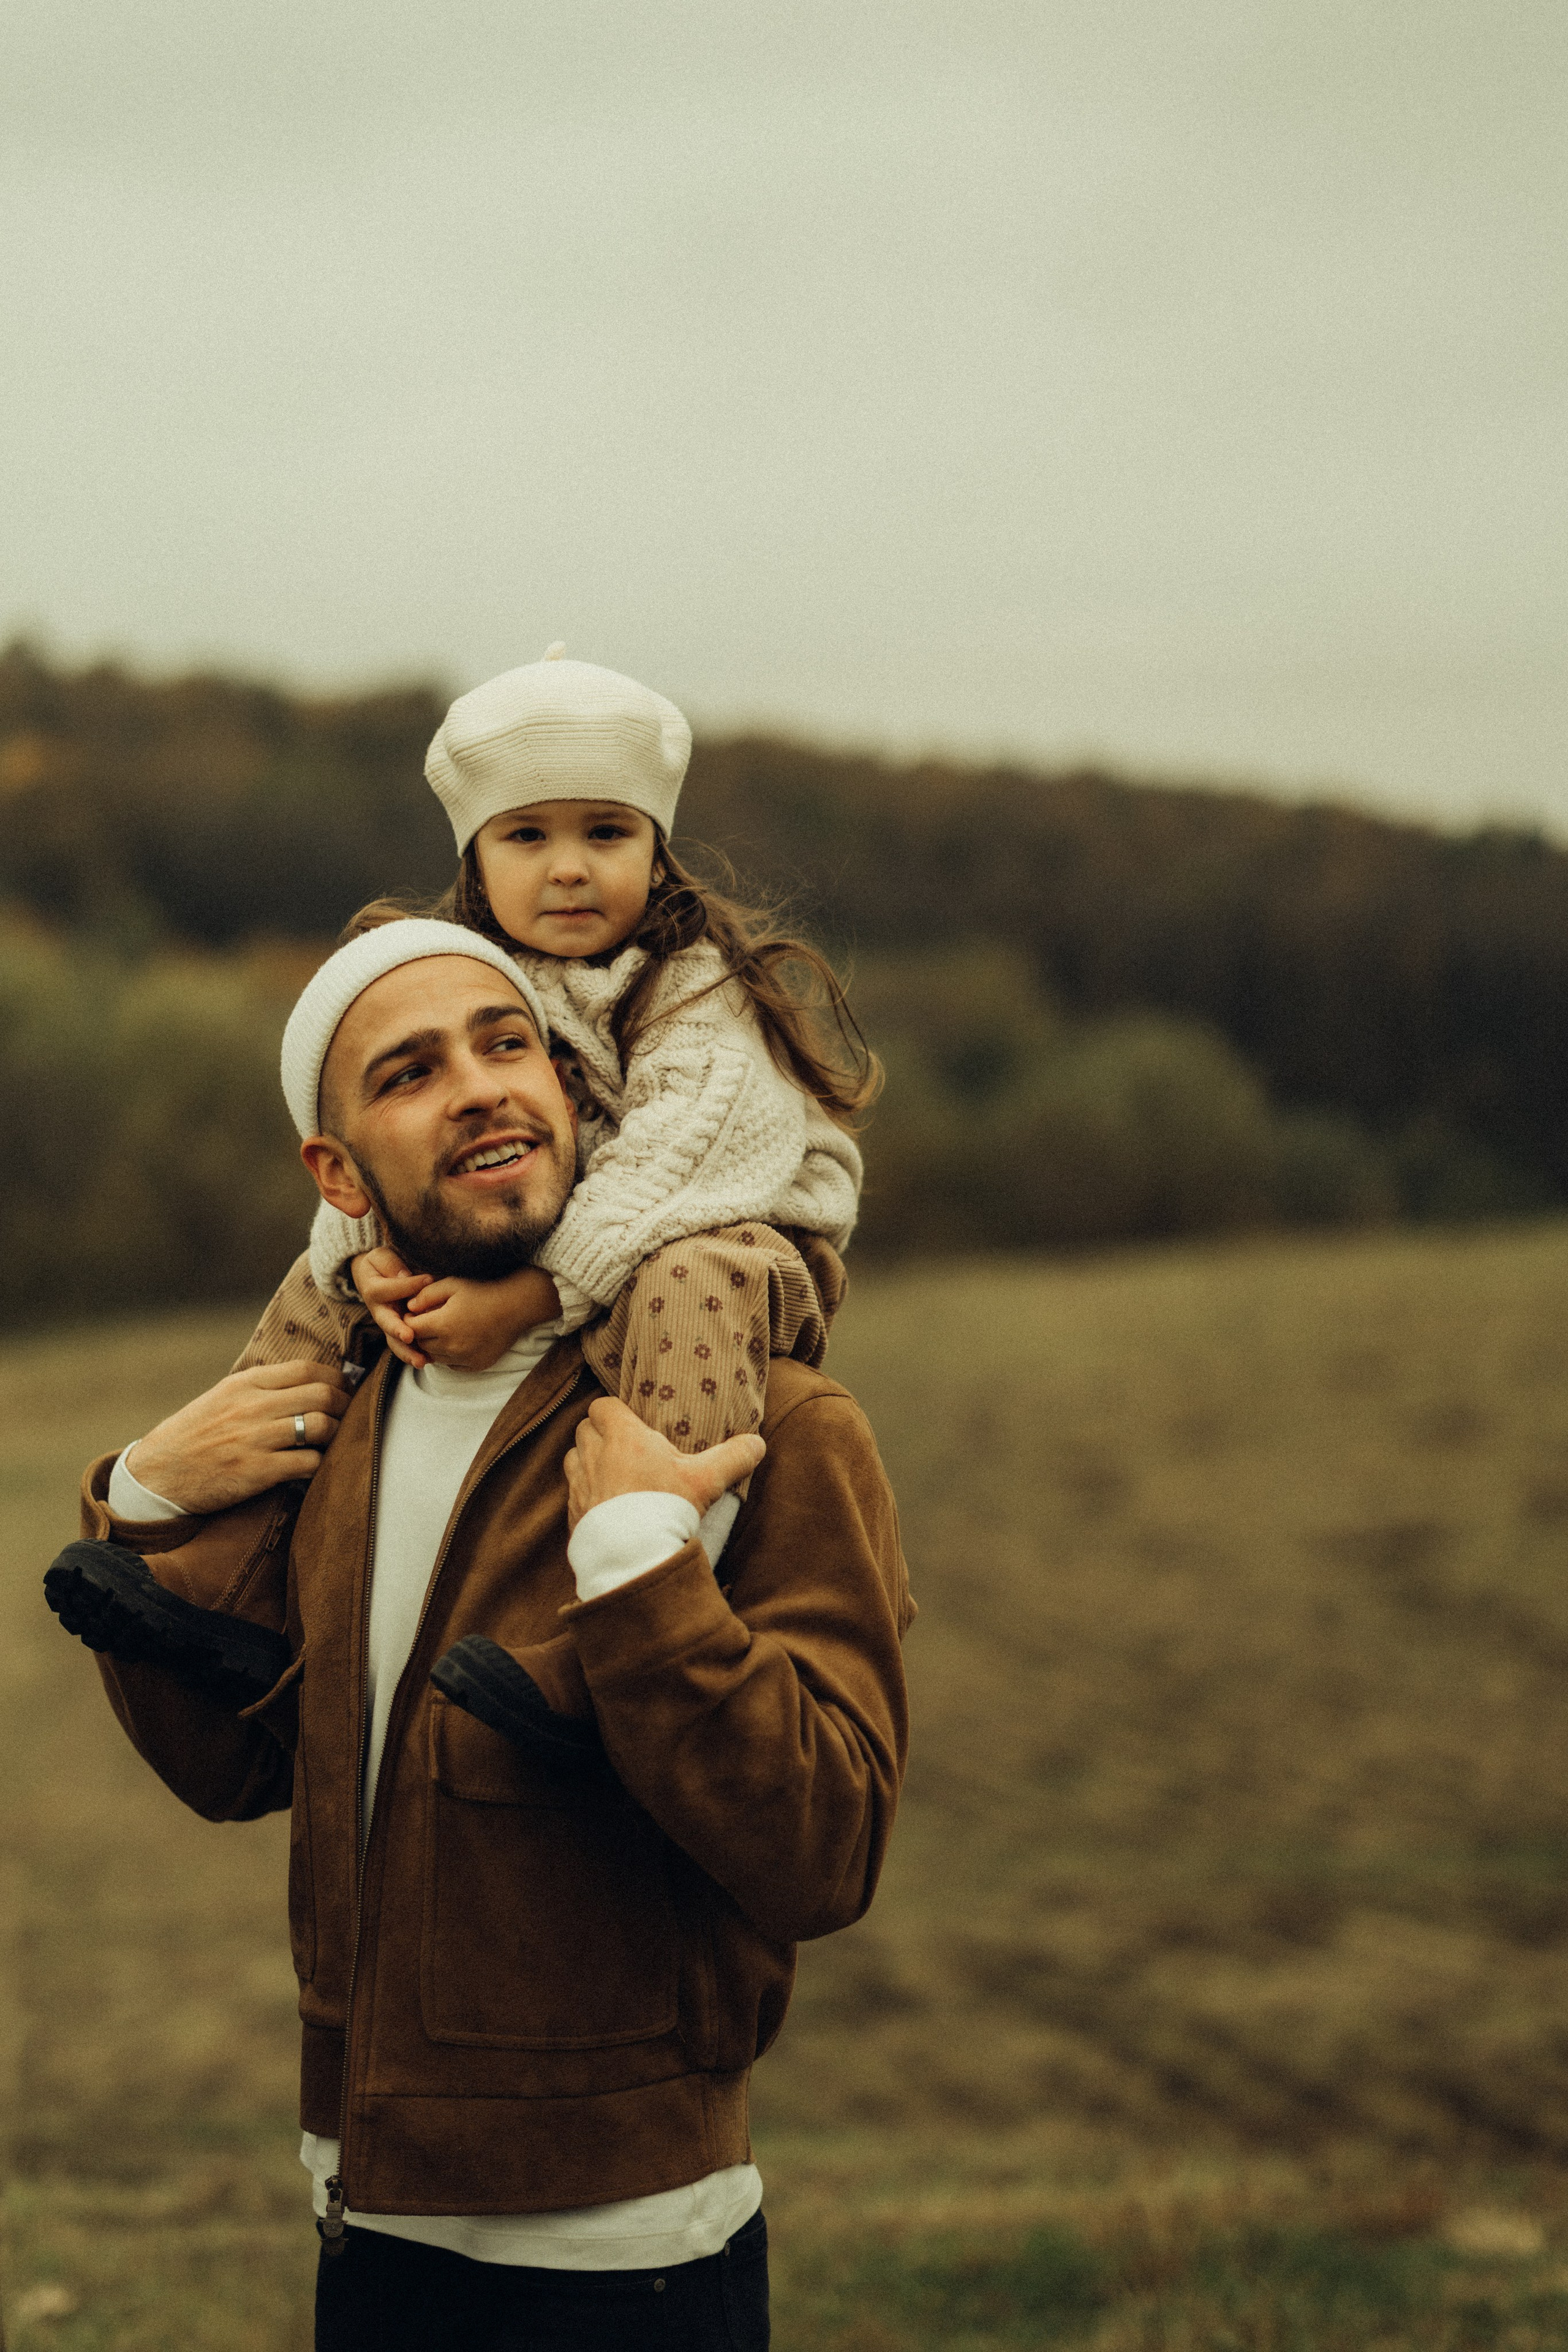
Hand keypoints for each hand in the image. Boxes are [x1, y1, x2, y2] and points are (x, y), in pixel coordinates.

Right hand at [126, 1362, 351, 1515]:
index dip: (335, 1379)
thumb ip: (260, 1388)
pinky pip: (308, 1463)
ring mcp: (255, 1439)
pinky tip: (313, 1466)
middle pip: (322, 1395)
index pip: (307, 1369)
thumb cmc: (192, 1437)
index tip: (343, 1389)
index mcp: (244, 1384)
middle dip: (344, 1405)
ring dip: (335, 1434)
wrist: (156, 1476)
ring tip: (331, 1441)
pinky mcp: (257, 1472)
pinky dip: (319, 1464)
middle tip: (347, 1416)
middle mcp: (251, 1407)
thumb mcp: (222, 1398)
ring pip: (320, 1426)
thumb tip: (308, 1382)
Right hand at [351, 1247, 430, 1368]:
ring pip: (394, 1341)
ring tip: (421, 1361)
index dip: (409, 1284)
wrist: (372, 1276)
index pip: (390, 1289)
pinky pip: (404, 1346)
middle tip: (409, 1337)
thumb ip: (390, 1264)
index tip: (429, 1279)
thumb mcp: (381, 1256)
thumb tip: (404, 1276)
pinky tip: (429, 1361)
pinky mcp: (398, 1331)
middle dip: (398, 1331)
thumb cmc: (380, 1264)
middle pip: (387, 1323)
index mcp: (373, 1290)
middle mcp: (380, 1311)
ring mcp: (389, 1323)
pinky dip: (414, 1354)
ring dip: (407, 1352)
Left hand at [404, 1267, 563, 1371]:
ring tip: (441, 1330)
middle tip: (426, 1321)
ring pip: (435, 1357)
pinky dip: (449, 1356)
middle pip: (422, 1345)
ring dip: (433, 1346)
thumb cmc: (483, 1291)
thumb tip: (408, 1307)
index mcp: (443, 1324)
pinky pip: (452, 1365)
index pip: (411, 1328)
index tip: (415, 1311)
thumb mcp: (452, 1284)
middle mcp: (452, 1346)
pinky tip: (457, 1340)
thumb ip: (426, 1295)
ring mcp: (465, 1358)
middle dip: (420, 1333)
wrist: (516, 1306)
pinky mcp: (476, 1366)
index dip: (409, 1319)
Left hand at [564, 1398, 764, 1531]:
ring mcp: (579, 1485)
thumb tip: (757, 1443)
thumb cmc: (666, 1509)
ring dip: (587, 1461)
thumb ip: (733, 1457)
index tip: (631, 1423)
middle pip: (584, 1428)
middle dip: (599, 1433)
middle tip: (624, 1448)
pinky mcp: (572, 1514)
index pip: (601, 1406)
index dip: (614, 1411)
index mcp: (622, 1437)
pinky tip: (605, 1507)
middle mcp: (594, 1455)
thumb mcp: (707, 1480)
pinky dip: (584, 1495)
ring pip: (573, 1458)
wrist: (634, 1557)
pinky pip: (572, 1494)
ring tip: (611, 1474)